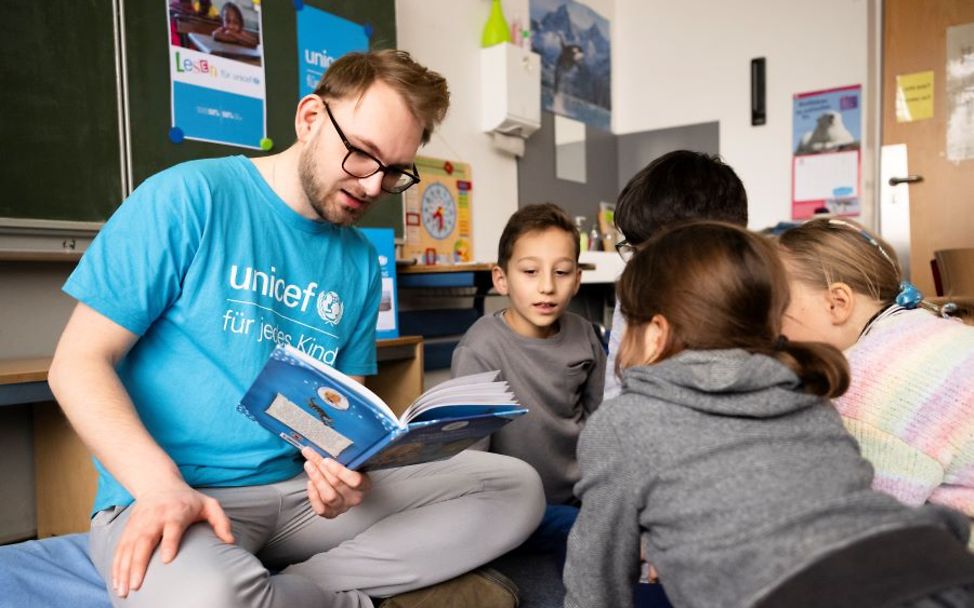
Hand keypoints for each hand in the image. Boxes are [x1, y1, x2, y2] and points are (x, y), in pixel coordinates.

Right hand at [112, 483, 233, 597]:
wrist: (159, 483)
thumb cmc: (188, 499)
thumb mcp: (209, 504)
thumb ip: (221, 522)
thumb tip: (230, 541)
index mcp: (176, 512)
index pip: (172, 528)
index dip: (170, 542)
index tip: (168, 560)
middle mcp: (155, 518)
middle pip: (145, 540)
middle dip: (139, 563)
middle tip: (137, 585)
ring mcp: (139, 524)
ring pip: (128, 547)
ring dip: (124, 569)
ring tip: (124, 590)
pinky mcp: (128, 529)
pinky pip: (120, 549)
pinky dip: (116, 566)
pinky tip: (116, 583)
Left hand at [302, 447, 370, 517]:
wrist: (347, 487)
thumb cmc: (349, 471)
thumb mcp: (352, 463)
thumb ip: (345, 456)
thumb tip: (330, 437)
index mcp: (364, 484)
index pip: (355, 480)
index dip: (339, 471)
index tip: (327, 459)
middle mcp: (355, 498)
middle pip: (337, 484)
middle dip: (321, 467)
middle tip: (310, 455)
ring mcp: (343, 507)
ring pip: (328, 496)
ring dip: (316, 478)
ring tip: (308, 465)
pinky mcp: (331, 513)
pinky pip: (321, 508)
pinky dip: (313, 495)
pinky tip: (310, 483)